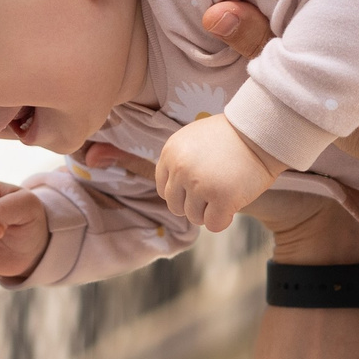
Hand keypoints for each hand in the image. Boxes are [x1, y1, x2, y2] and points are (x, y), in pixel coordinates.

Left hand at [84, 142, 358, 264]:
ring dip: (213, 208)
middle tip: (222, 178)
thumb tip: (88, 157)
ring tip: (230, 183)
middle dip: (199, 200)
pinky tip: (238, 195)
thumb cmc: (231, 138)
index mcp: (168, 152)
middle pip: (177, 206)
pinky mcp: (220, 198)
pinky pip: (214, 224)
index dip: (189, 186)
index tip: (209, 170)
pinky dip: (227, 216)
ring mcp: (199, 184)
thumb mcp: (186, 143)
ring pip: (194, 217)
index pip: (166, 189)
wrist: (270, 133)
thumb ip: (139, 156)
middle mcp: (179, 167)